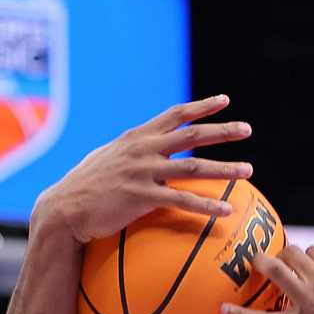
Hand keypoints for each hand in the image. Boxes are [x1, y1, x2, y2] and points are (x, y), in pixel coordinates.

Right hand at [31, 94, 253, 244]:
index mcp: (138, 137)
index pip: (175, 115)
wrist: (64, 209)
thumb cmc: (88, 186)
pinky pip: (181, 201)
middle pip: (192, 136)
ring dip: (225, 169)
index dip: (202, 107)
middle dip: (223, 131)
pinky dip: (206, 206)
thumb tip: (151, 147)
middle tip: (247, 129)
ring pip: (193, 167)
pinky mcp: (141, 198)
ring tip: (248, 170)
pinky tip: (227, 212)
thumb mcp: (110, 157)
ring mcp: (142, 172)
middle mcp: (143, 149)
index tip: (225, 101)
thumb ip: (134, 150)